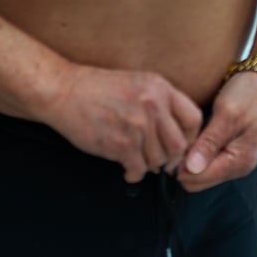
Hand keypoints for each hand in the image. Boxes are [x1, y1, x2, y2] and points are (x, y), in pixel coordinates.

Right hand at [43, 66, 203, 182]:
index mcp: (160, 87)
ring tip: (138, 161)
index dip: (191, 137)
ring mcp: (137, 126)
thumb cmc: (96, 89)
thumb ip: (159, 102)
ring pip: (158, 160)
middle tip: (162, 163)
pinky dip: (134, 174)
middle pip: (179, 145)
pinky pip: (139, 170)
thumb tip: (176, 132)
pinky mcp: (121, 144)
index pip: (193, 118)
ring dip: (149, 166)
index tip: (182, 145)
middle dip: (172, 159)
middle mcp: (152, 105)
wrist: (63, 91)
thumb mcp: (137, 82)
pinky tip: (127, 169)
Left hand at [176, 72, 256, 191]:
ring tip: (186, 139)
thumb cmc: (248, 95)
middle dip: (184, 166)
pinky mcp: (230, 159)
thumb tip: (192, 168)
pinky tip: (193, 141)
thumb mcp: (227, 113)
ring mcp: (235, 165)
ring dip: (188, 162)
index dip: (181, 165)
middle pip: (198, 182)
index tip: (172, 145)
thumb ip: (209, 142)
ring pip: (199, 176)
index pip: (200, 178)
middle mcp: (238, 169)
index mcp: (239, 160)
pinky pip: (206, 167)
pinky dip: (195, 157)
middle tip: (177, 141)